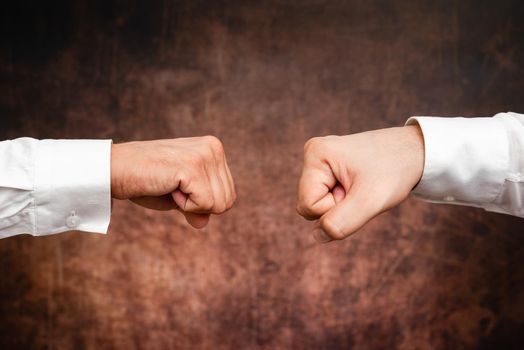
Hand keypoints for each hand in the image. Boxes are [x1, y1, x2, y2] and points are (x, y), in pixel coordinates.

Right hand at [111, 136, 235, 228]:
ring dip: (191, 205)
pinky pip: (205, 204)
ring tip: (170, 185)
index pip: (228, 194)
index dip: (202, 202)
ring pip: (219, 204)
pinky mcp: (193, 166)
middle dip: (199, 205)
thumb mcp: (177, 196)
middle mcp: (213, 147)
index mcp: (214, 148)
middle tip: (172, 187)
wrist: (115, 170)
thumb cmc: (144, 181)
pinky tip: (168, 187)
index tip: (178, 187)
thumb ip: (197, 206)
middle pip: (227, 201)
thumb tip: (204, 223)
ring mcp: (204, 155)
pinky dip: (185, 205)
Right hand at [296, 125, 423, 241]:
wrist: (414, 151)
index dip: (334, 209)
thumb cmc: (394, 170)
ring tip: (362, 186)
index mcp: (315, 154)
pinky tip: (359, 184)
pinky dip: (344, 198)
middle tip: (362, 189)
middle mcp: (312, 154)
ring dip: (341, 204)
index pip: (308, 207)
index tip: (358, 190)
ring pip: (317, 203)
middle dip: (337, 207)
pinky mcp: (328, 166)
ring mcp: (319, 160)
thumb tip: (318, 235)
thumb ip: (341, 222)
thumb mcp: (370, 201)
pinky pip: (325, 196)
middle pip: (308, 206)